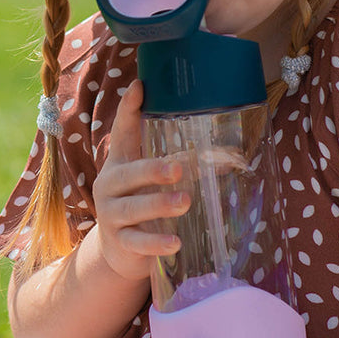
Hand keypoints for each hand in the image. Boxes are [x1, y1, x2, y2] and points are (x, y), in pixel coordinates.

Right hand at [93, 80, 190, 281]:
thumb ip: (182, 166)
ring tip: (185, 202)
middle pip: (128, 173)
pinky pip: (136, 242)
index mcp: (120, 163)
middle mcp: (111, 185)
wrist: (117, 251)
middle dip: (152, 170)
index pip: (122, 132)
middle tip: (178, 168)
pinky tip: (175, 242)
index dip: (128, 109)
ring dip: (159, 205)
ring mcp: (111, 214)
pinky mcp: (118, 242)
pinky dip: (155, 243)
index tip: (139, 86)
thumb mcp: (153, 182)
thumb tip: (228, 159)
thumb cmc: (142, 203)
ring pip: (133, 208)